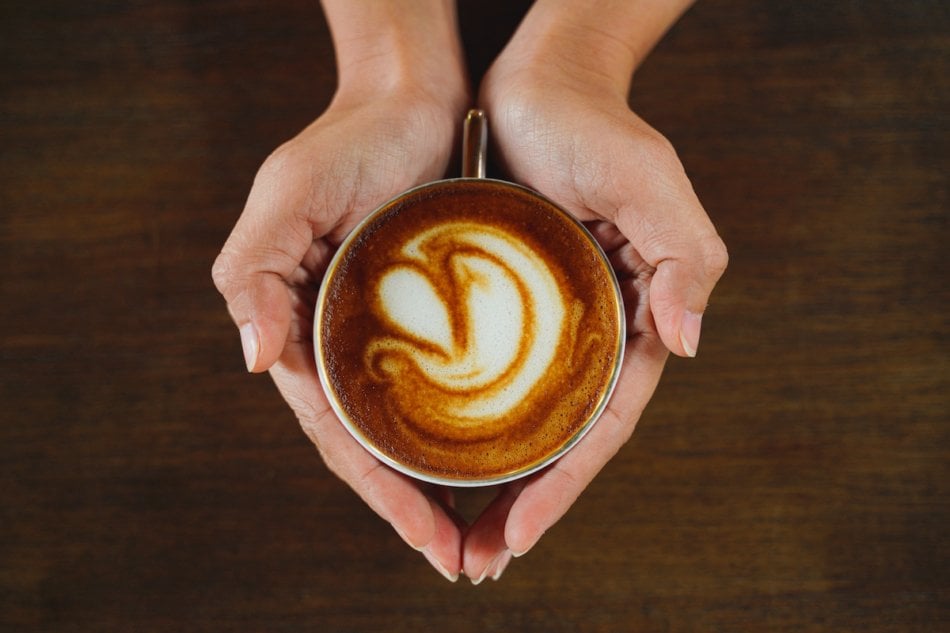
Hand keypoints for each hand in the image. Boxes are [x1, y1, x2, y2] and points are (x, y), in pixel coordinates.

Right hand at [213, 1, 472, 581]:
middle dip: (419, 512)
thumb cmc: (348, 142)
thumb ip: (254, 270)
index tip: (431, 543)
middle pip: (382, 450)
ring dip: (449, 486)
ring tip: (491, 535)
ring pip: (419, 431)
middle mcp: (348, 349)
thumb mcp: (289, 195)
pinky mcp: (434, 320)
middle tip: (470, 563)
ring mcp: (392, 339)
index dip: (383, 496)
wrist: (411, 99)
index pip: (343, 437)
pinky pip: (454, 386)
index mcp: (305, 337)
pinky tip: (507, 456)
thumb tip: (250, 357)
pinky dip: (473, 427)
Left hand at [462, 2, 727, 581]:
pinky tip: (431, 456)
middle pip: (557, 444)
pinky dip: (465, 425)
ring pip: (519, 424)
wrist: (539, 86)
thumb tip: (689, 342)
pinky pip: (485, 379)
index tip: (515, 537)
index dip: (562, 490)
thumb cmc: (597, 130)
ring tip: (448, 536)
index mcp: (632, 326)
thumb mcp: (651, 182)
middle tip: (473, 566)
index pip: (600, 429)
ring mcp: (547, 329)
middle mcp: (590, 339)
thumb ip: (687, 259)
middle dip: (521, 510)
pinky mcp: (505, 310)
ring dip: (489, 485)